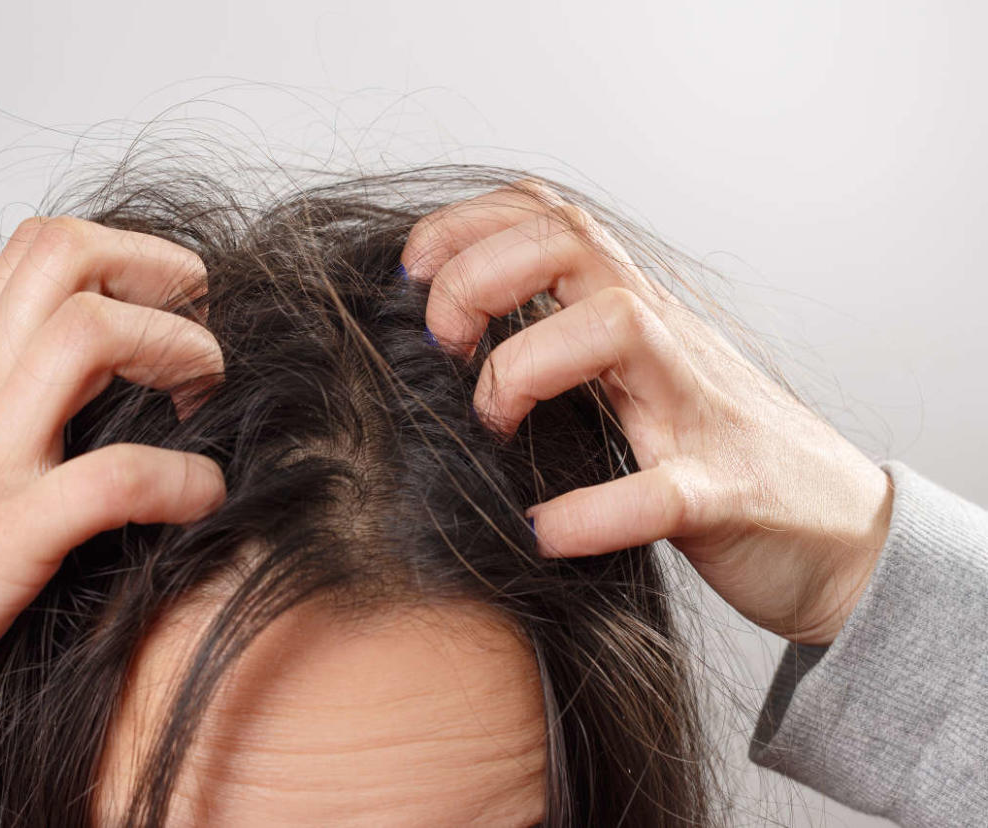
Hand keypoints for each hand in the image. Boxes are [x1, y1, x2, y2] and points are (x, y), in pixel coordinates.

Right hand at [0, 217, 226, 767]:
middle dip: (162, 272)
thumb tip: (80, 408)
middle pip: (68, 258)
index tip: (172, 305)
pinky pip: (117, 481)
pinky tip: (203, 499)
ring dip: (179, 354)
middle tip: (203, 331)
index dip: (128, 254)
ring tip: (204, 404)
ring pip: (91, 336)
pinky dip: (184, 482)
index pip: (41, 250)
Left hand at [401, 180, 894, 647]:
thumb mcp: (630, 387)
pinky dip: (594, 513)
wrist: (843, 535)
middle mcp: (667, 341)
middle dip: (480, 277)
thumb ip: (561, 355)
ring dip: (527, 365)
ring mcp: (700, 412)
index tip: (410, 273)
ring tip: (495, 425)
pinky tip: (547, 531)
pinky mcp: (727, 494)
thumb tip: (447, 352)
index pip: (548, 218)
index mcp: (633, 314)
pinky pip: (663, 490)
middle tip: (442, 345)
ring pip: (619, 327)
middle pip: (572, 244)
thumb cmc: (714, 457)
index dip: (466, 226)